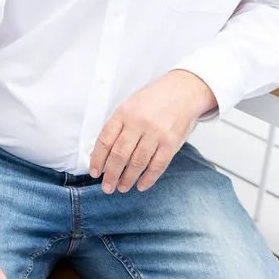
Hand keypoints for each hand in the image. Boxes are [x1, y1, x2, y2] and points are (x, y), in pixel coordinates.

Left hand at [90, 70, 216, 194]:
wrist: (183, 91)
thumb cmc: (154, 100)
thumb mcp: (130, 105)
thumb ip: (117, 126)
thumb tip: (101, 152)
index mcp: (124, 113)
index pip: (105, 140)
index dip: (97, 159)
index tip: (95, 172)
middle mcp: (139, 123)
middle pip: (119, 154)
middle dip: (111, 175)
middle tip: (107, 187)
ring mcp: (156, 133)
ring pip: (137, 163)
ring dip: (127, 179)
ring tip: (122, 188)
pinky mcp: (171, 143)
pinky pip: (157, 165)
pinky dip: (148, 178)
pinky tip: (141, 185)